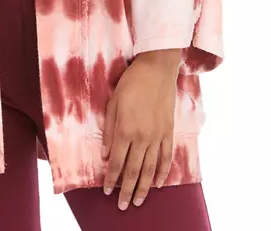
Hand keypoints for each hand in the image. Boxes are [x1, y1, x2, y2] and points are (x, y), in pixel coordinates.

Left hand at [101, 49, 180, 210]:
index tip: (107, 190)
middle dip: (127, 190)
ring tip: (139, 201)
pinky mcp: (169, 131)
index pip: (117, 161)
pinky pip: (166, 157)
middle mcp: (142, 137)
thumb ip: (109, 129)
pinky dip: (162, 172)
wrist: (156, 69)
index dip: (111, 178)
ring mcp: (158, 136)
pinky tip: (157, 183)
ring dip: (144, 187)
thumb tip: (106, 154)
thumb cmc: (130, 83)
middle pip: (133, 170)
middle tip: (123, 206)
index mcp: (125, 129)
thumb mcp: (112, 102)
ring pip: (150, 168)